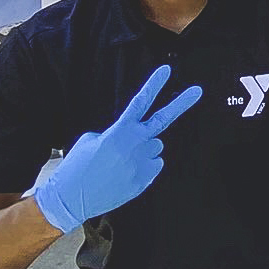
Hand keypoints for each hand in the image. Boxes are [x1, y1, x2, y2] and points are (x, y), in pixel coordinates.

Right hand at [30, 65, 201, 233]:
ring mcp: (142, 163)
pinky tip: (125, 173)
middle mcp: (135, 144)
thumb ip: (116, 133)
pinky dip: (144, 167)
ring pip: (156, 147)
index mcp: (120, 131)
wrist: (70, 198)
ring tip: (123, 160)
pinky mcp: (144, 180)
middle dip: (182, 103)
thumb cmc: (77, 166)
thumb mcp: (90, 140)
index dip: (154, 84)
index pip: (141, 101)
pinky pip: (154, 165)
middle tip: (197, 90)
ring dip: (145, 149)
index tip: (167, 70)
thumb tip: (130, 138)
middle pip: (164, 119)